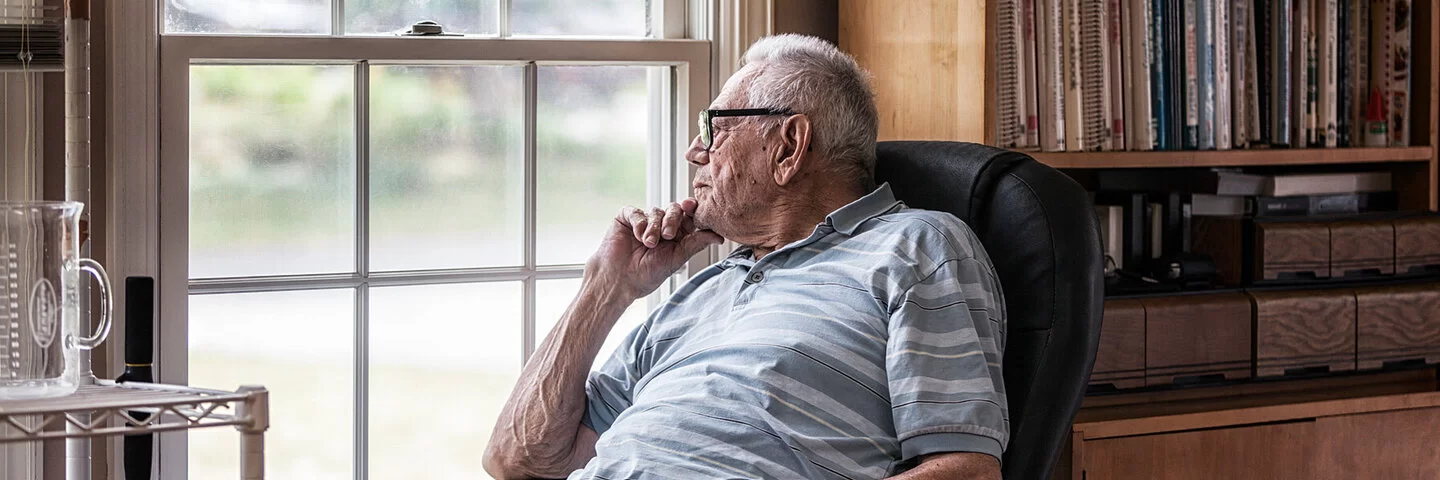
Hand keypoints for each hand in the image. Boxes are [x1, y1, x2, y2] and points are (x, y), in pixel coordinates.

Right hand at [585, 198, 723, 301]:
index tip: (693, 208)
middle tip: (668, 236)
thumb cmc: (647, 274)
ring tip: (649, 244)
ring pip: (656, 211)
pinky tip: (637, 236)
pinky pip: (636, 211)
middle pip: (674, 210)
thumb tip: (719, 236)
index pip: (688, 217)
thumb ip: (697, 243)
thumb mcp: (677, 258)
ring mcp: (643, 221)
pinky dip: (639, 222)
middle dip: (673, 220)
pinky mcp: (626, 218)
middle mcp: (661, 225)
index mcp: (677, 235)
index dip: (692, 212)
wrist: (619, 280)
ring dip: (654, 227)